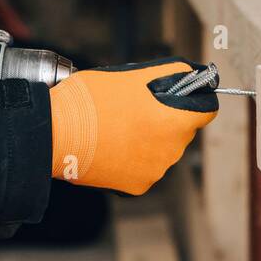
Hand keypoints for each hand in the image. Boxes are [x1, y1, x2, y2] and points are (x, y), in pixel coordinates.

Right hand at [49, 58, 217, 194]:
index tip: (180, 95)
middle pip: (181, 130)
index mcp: (174, 121)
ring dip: (147, 139)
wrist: (53, 134)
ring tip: (116, 126)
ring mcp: (153, 172)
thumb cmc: (89, 101)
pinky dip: (132, 158)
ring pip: (161, 149)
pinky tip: (111, 145)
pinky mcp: (135, 187)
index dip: (195, 99)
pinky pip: (144, 167)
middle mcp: (171, 151)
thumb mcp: (132, 75)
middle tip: (134, 107)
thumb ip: (169, 74)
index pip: (207, 110)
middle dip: (164, 118)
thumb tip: (191, 75)